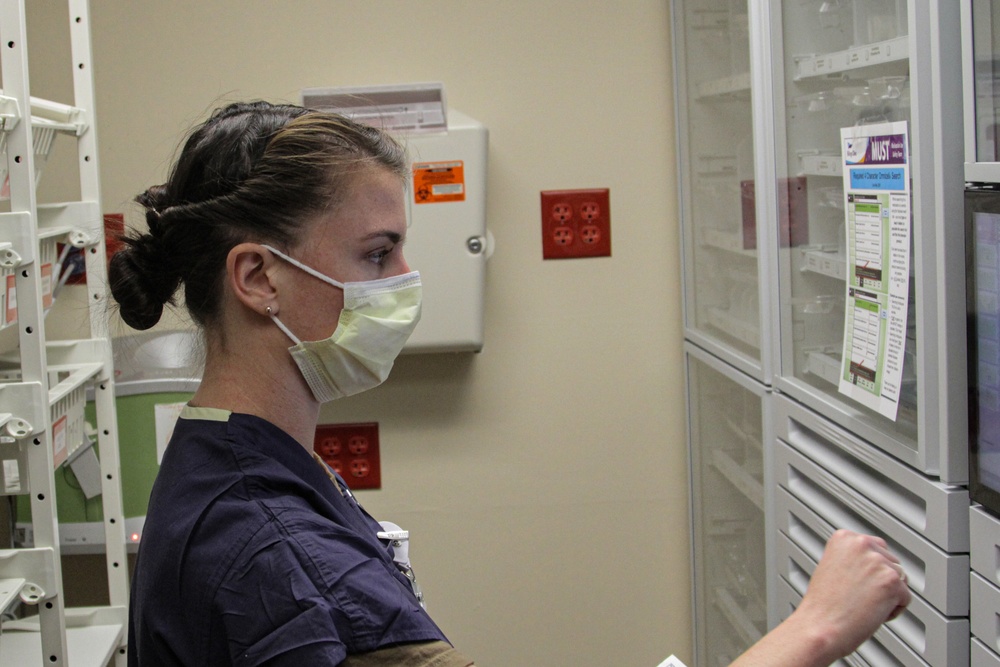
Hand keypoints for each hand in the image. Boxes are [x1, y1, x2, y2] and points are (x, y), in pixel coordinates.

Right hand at [795, 529, 910, 659]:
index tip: (857, 582)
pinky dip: (892, 611)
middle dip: (881, 581)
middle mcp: (861, 544)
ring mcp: (877, 561)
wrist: (820, 627)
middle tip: (859, 596)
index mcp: (844, 538)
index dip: (870, 570)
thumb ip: (854, 559)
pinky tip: (871, 613)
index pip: (877, 547)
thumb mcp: (832, 567)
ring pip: (900, 580)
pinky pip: (905, 598)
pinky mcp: (891, 580)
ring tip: (863, 604)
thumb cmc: (824, 606)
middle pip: (891, 562)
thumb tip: (876, 564)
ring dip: (888, 595)